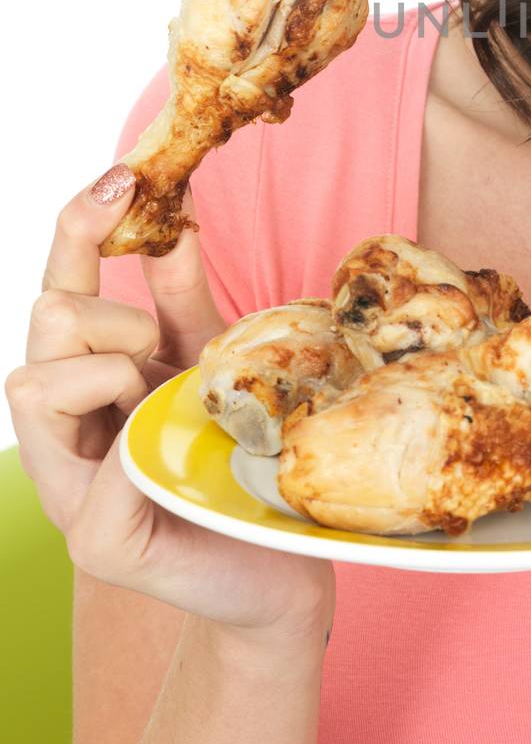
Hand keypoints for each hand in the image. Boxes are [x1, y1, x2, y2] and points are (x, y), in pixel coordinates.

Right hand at [5, 164, 334, 643]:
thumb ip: (182, 301)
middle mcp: (62, 435)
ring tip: (164, 401)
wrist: (283, 568)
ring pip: (34, 382)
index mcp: (89, 384)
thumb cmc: (239, 465)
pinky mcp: (96, 545)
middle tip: (163, 354)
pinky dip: (138, 445)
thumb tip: (172, 213)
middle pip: (41, 322)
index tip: (121, 175)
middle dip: (111, 316)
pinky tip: (175, 457)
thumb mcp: (212, 365)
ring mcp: (68, 494)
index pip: (61, 289)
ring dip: (112, 368)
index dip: (81, 227)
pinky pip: (99, 471)